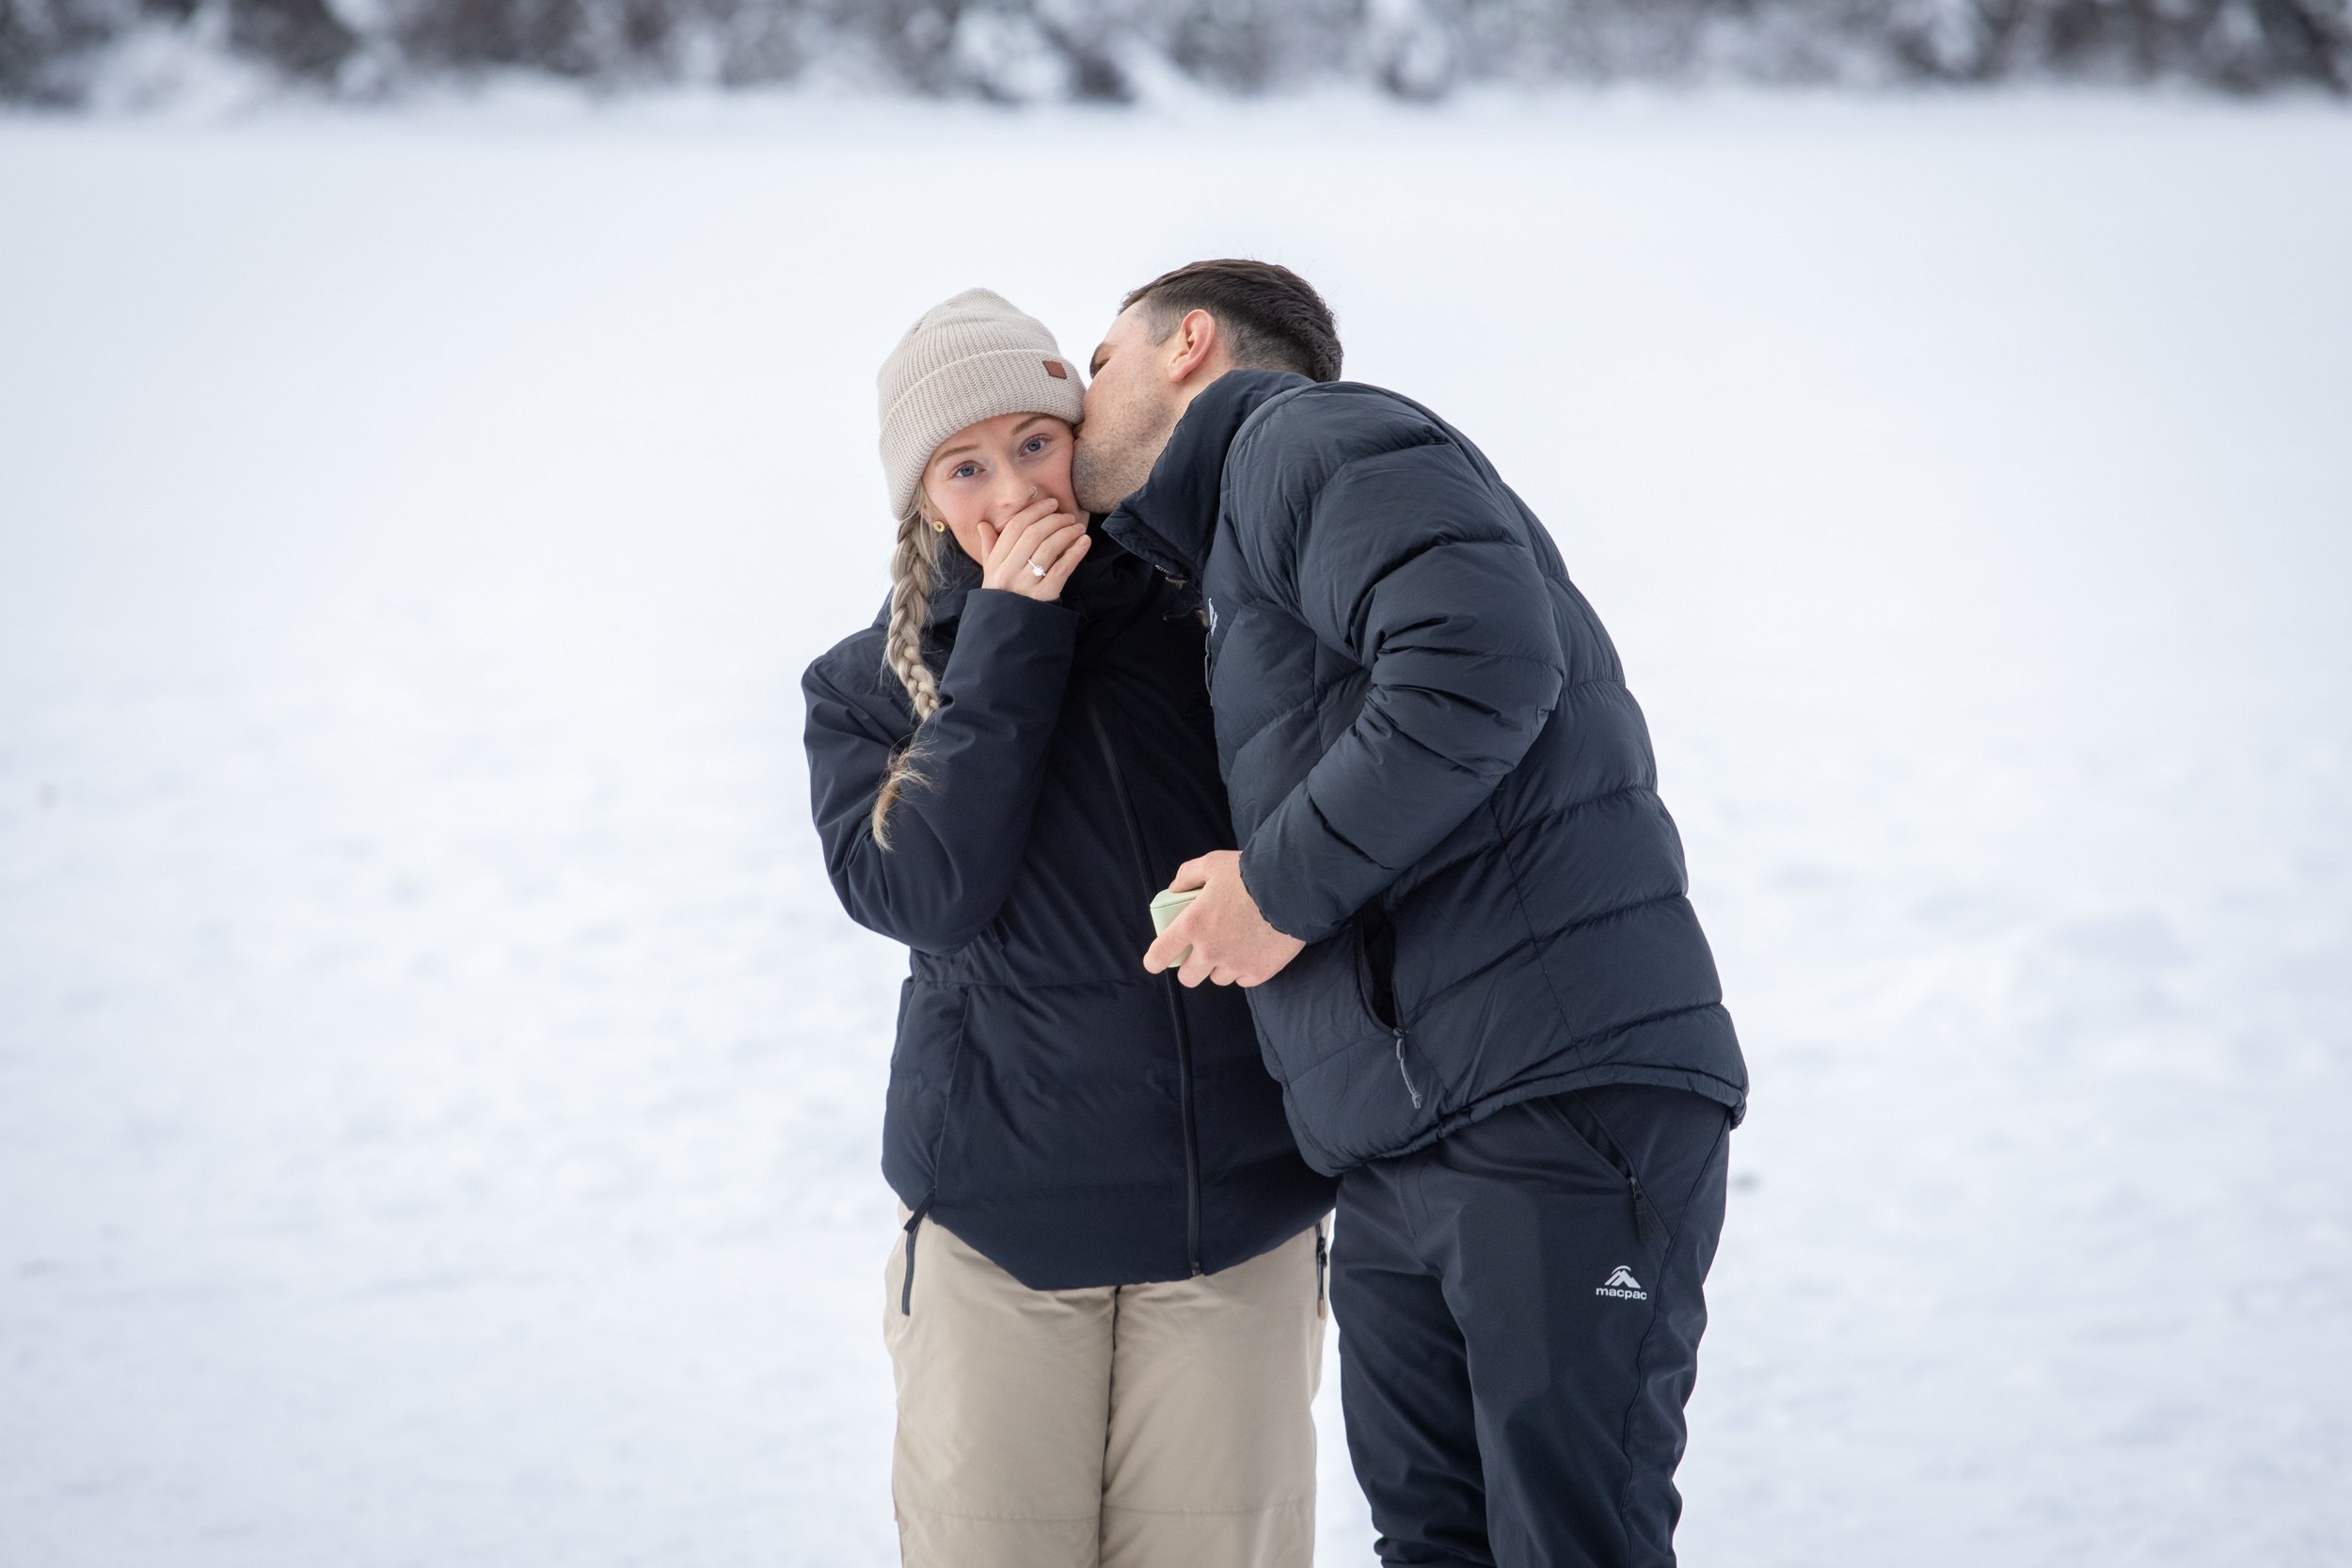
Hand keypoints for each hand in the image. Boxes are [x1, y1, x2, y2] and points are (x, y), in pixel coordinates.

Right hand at [978, 491, 1090, 600]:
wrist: (1006, 629)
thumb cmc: (1001, 595)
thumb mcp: (990, 572)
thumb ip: (989, 547)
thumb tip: (983, 524)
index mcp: (996, 562)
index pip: (1016, 527)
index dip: (1035, 511)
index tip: (1051, 504)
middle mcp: (1009, 571)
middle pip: (1034, 534)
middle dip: (1054, 520)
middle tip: (1068, 516)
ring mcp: (1027, 584)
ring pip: (1049, 549)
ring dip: (1067, 533)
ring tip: (1078, 527)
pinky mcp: (1045, 596)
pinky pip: (1062, 569)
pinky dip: (1075, 553)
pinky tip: (1084, 542)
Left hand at [1143, 849, 1305, 987]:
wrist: (1293, 886)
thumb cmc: (1250, 872)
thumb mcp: (1212, 863)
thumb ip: (1187, 876)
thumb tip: (1175, 889)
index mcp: (1193, 925)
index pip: (1160, 954)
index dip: (1154, 960)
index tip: (1155, 961)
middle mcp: (1211, 950)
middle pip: (1188, 977)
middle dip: (1191, 967)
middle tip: (1200, 953)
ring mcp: (1236, 964)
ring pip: (1218, 978)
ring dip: (1220, 966)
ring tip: (1233, 946)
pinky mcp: (1260, 971)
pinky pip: (1244, 979)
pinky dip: (1245, 969)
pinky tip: (1252, 951)